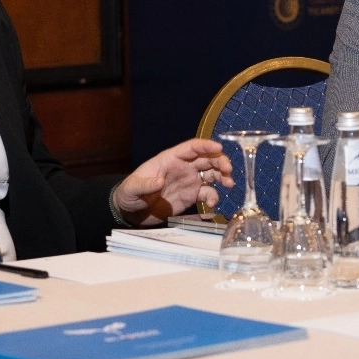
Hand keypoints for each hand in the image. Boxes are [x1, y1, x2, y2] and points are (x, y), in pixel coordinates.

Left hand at [114, 138, 233, 225]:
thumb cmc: (129, 194)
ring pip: (212, 173)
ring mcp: (189, 181)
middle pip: (207, 158)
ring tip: (229, 184)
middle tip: (228, 170)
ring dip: (223, 176)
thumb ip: (144, 184)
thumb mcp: (132, 188)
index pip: (192, 147)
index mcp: (170, 159)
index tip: (218, 147)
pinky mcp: (192, 196)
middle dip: (220, 161)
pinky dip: (213, 197)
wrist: (131, 213)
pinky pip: (208, 193)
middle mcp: (183, 167)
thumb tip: (159, 181)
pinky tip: (212, 205)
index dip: (205, 145)